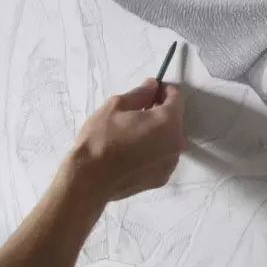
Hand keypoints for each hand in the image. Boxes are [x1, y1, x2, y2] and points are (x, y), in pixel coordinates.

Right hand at [63, 78, 185, 203]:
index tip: (151, 91)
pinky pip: (163, 157)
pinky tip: (134, 153)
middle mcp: (176, 142)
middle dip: (161, 112)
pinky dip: (155, 151)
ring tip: (134, 134)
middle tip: (138, 112)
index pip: (177, 98)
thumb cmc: (101, 139)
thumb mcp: (116, 106)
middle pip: (175, 119)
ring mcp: (171, 163)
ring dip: (159, 133)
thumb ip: (140, 94)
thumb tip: (152, 85)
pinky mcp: (162, 178)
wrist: (89, 181)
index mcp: (168, 121)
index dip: (164, 91)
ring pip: (170, 139)